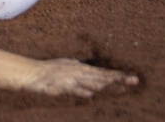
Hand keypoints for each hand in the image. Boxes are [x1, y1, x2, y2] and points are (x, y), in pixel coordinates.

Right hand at [23, 58, 138, 97]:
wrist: (30, 73)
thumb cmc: (49, 71)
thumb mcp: (68, 67)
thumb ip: (81, 73)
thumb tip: (91, 88)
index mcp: (82, 69)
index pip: (104, 73)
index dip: (118, 76)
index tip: (134, 78)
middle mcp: (78, 72)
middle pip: (102, 77)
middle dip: (118, 79)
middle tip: (135, 81)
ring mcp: (69, 79)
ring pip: (90, 83)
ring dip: (106, 85)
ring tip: (121, 87)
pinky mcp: (59, 86)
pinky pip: (71, 90)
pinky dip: (80, 92)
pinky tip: (89, 95)